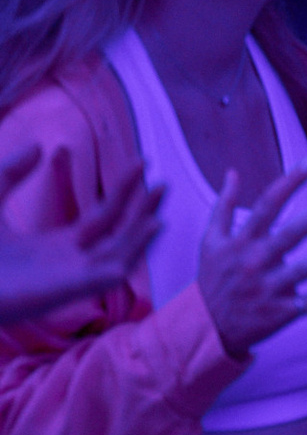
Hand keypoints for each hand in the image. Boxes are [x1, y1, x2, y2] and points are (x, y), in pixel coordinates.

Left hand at [0, 148, 161, 323]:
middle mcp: (69, 263)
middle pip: (118, 233)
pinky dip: (134, 249)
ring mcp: (70, 278)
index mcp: (53, 248)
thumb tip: (40, 145)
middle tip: (164, 181)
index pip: (100, 217)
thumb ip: (12, 173)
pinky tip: (149, 227)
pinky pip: (112, 271)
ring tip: (161, 199)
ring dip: (143, 226)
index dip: (122, 191)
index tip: (141, 163)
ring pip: (120, 250)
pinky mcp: (68, 289)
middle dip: (141, 208)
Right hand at [198, 160, 306, 357]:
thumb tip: (232, 172)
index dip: (290, 181)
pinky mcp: (281, 312)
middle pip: (289, 234)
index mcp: (241, 242)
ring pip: (305, 270)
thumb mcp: (210, 242)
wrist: (205, 329)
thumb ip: (222, 206)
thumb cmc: (213, 278)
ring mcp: (269, 289)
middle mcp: (255, 263)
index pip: (267, 205)